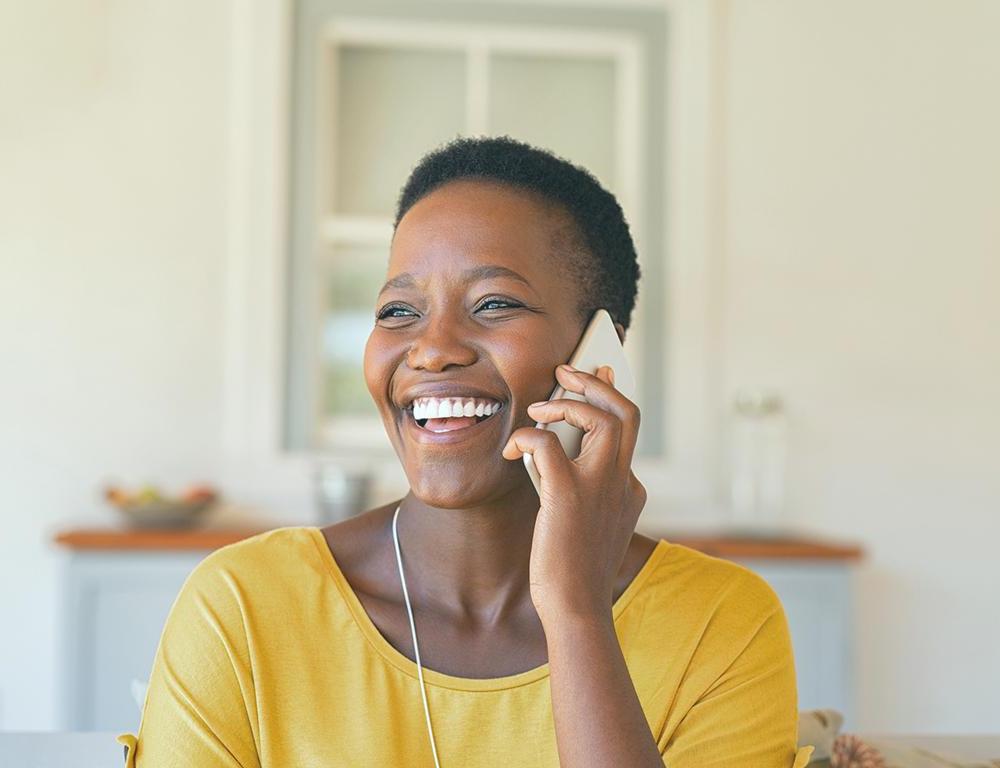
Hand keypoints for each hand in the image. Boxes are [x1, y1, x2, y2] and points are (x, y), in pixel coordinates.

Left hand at [501, 364, 646, 624]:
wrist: (576, 608)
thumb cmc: (573, 570)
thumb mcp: (589, 523)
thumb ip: (585, 488)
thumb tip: (555, 451)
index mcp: (629, 488)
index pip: (627, 429)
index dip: (610, 396)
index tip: (596, 374)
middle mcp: (622, 481)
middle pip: (626, 411)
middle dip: (595, 383)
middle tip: (566, 372)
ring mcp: (600, 486)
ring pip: (602, 417)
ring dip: (567, 402)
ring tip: (539, 408)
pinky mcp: (568, 494)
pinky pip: (547, 443)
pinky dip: (528, 436)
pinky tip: (511, 450)